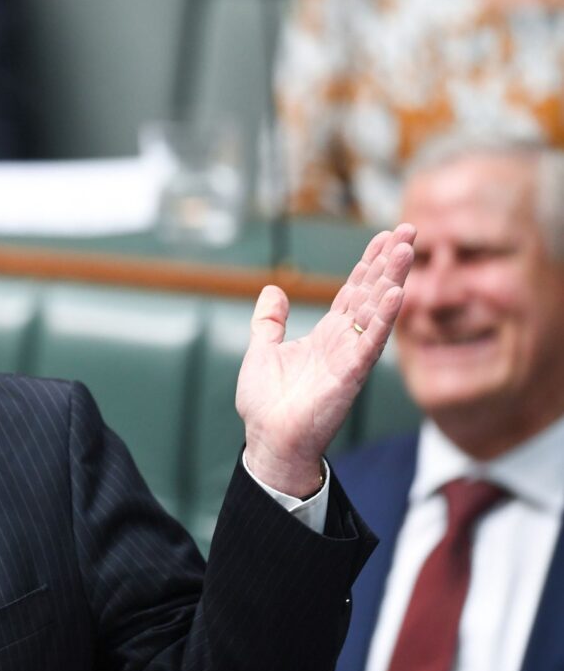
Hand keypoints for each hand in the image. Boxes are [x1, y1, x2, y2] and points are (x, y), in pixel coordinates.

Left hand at [237, 224, 415, 495]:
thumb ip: (269, 322)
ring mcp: (350, 358)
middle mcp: (344, 342)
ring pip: (377, 312)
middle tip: (409, 230)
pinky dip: (384, 319)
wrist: (267, 440)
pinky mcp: (349, 376)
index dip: (369, 264)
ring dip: (393, 280)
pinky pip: (370, 343)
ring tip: (407, 249)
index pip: (354, 291)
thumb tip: (272, 290)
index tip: (385, 236)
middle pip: (372, 294)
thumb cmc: (267, 404)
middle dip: (390, 262)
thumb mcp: (262, 351)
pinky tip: (396, 294)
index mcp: (327, 335)